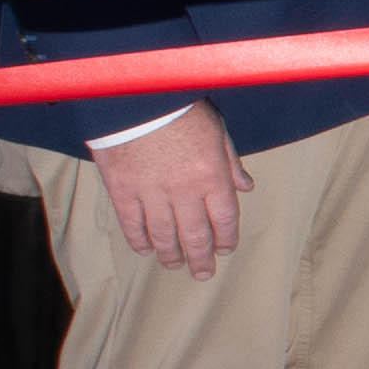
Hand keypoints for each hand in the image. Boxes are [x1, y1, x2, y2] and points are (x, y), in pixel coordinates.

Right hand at [94, 104, 251, 277]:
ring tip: (175, 264)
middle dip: (201, 258)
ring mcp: (151, 192)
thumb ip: (230, 162)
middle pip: (196, 235)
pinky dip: (139, 240)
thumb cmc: (180, 107)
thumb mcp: (216, 130)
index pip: (224, 219)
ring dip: (171, 254)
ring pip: (163, 235)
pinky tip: (145, 249)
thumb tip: (246, 187)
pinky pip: (132, 224)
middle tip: (203, 273)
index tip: (225, 250)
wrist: (135, 94)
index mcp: (211, 175)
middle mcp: (184, 190)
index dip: (226, 239)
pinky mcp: (122, 190)